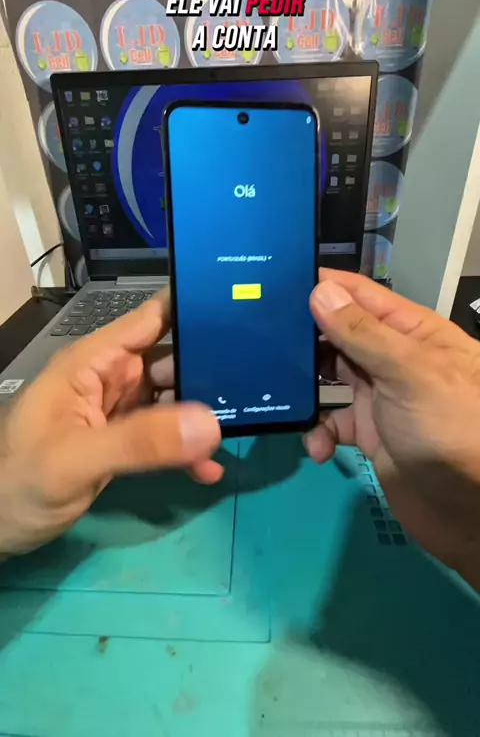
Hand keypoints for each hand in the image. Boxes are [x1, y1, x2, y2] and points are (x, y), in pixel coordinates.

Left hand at [0, 290, 220, 556]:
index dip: (194, 309)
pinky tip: (210, 469)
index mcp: (93, 362)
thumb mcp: (77, 459)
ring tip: (244, 425)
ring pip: (174, 398)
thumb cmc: (20, 482)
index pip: (151, 319)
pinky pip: (166, 438)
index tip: (245, 307)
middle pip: (172, 357)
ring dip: (204, 412)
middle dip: (211, 365)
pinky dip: (188, 451)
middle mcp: (109, 378)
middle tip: (260, 378)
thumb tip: (211, 424)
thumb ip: (141, 440)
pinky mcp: (124, 444)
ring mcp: (118, 412)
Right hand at [306, 269, 479, 590]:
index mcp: (410, 331)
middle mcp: (392, 358)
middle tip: (258, 338)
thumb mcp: (408, 372)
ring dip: (305, 388)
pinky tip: (318, 449)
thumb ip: (362, 333)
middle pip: (338, 334)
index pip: (360, 295)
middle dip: (303, 337)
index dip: (322, 285)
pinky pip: (331, 423)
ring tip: (279, 394)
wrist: (469, 509)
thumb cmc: (448, 427)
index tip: (274, 281)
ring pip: (328, 378)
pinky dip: (319, 433)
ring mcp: (380, 396)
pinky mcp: (369, 434)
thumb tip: (319, 290)